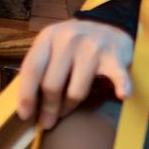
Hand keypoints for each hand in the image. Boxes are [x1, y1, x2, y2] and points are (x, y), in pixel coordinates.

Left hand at [14, 18, 133, 130]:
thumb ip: (40, 67)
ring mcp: (93, 47)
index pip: (32, 68)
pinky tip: (122, 95)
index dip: (26, 95)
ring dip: (70, 107)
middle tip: (47, 122)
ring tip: (67, 112)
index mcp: (48, 36)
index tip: (25, 115)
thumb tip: (26, 103)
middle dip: (48, 108)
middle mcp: (69, 39)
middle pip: (52, 84)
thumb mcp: (51, 46)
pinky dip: (121, 86)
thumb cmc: (74, 44)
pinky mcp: (114, 56)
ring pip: (76, 90)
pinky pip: (116, 76)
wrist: (109, 25)